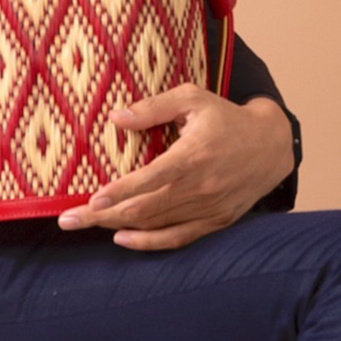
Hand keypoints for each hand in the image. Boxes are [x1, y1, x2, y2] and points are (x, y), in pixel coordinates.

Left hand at [58, 88, 294, 249]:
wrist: (272, 145)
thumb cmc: (226, 117)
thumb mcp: (192, 98)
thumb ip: (153, 107)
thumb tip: (115, 118)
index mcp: (193, 155)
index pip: (150, 179)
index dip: (118, 192)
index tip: (90, 200)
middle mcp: (202, 186)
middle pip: (145, 208)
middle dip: (102, 217)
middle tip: (68, 220)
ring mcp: (210, 208)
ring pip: (157, 224)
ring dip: (118, 227)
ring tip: (86, 225)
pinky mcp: (217, 220)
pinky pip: (179, 238)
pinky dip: (149, 242)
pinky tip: (123, 239)